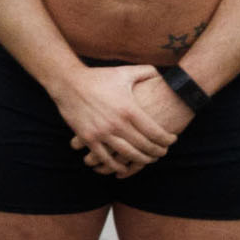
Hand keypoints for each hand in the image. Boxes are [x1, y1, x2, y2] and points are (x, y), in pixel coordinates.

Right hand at [53, 65, 179, 175]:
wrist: (68, 82)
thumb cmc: (98, 77)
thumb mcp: (124, 72)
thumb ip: (146, 72)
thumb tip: (164, 74)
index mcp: (129, 109)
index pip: (155, 132)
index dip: (167, 140)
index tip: (172, 140)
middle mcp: (117, 124)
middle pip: (144, 146)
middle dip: (157, 152)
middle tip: (163, 152)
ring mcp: (101, 133)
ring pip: (127, 155)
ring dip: (140, 160)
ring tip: (147, 160)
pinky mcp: (88, 138)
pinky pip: (104, 157)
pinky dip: (115, 165)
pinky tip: (123, 167)